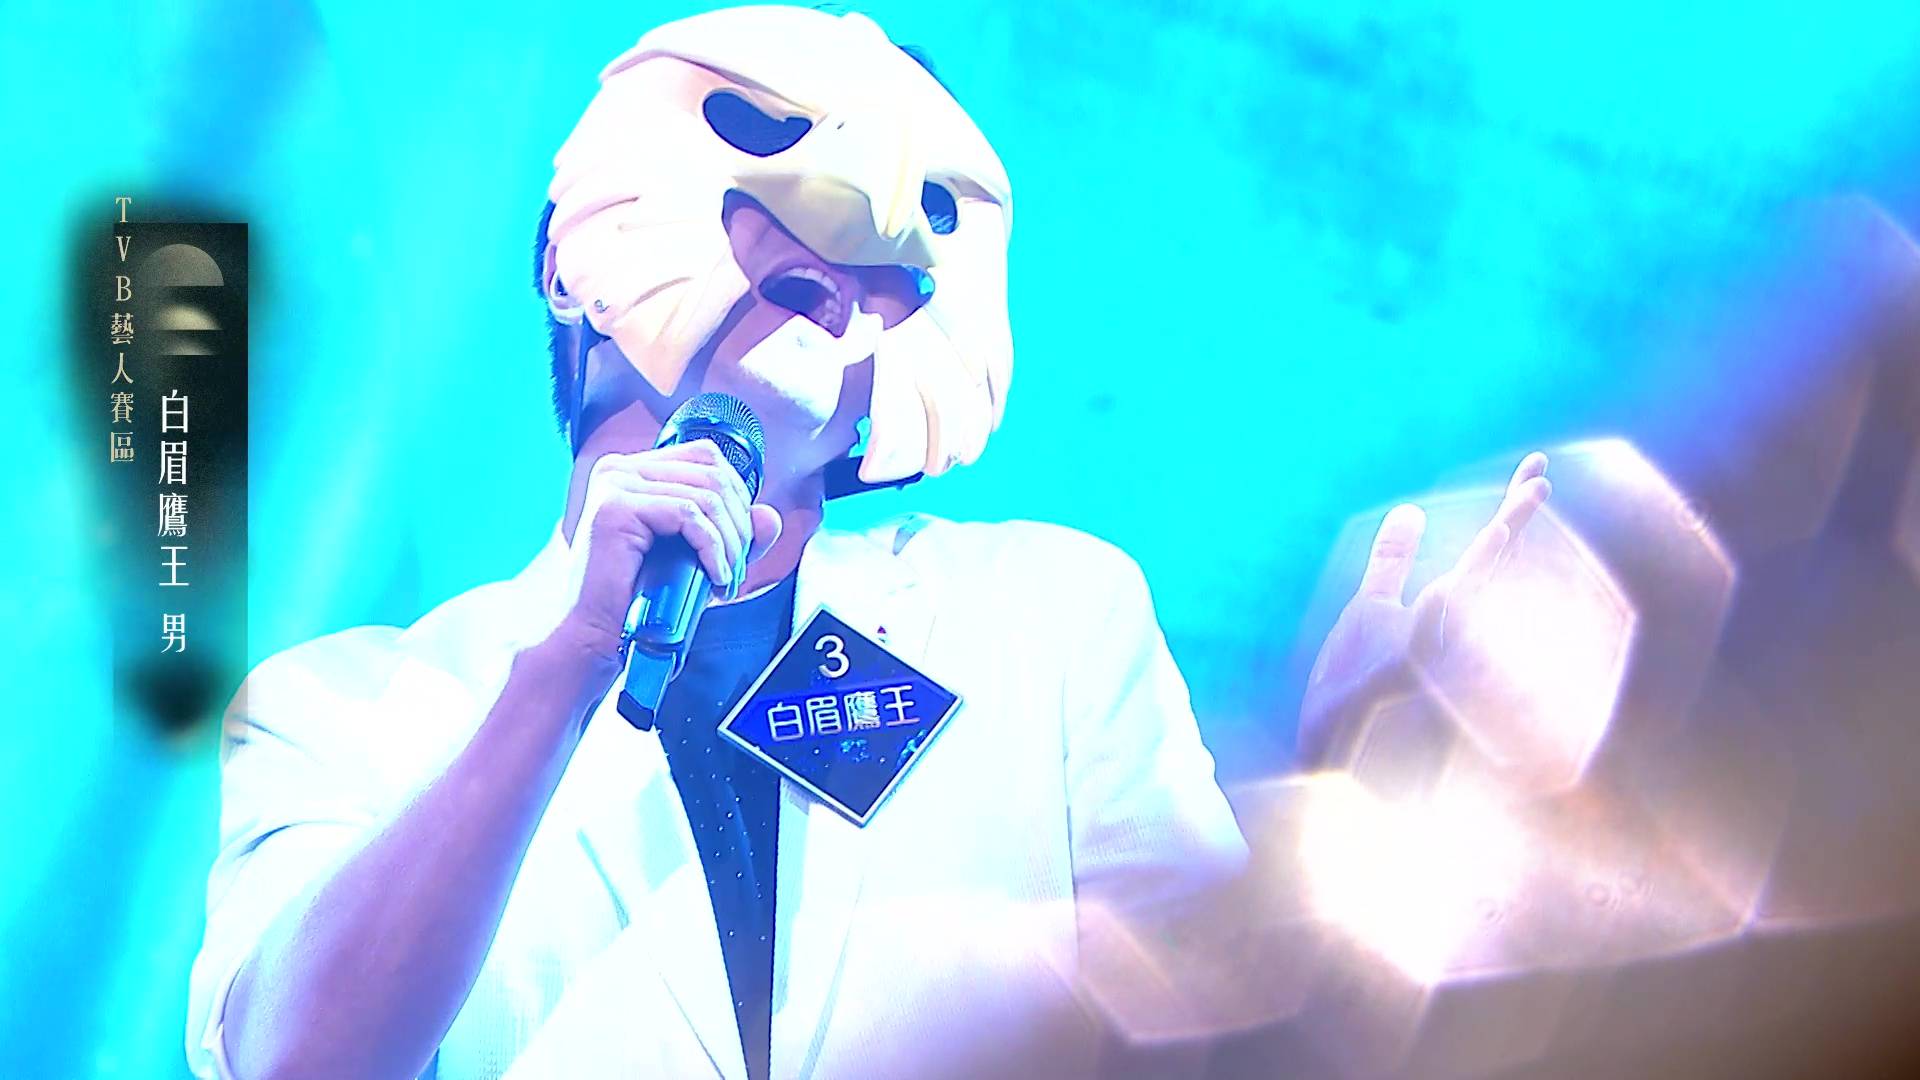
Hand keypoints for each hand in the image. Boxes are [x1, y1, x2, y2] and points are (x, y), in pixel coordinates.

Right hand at [545, 440, 782, 673]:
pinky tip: (714, 577)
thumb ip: (735, 533)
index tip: (739, 541)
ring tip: (726, 577)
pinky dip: (712, 549)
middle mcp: (621, 468)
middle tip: (736, 567)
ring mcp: (615, 483)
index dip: (737, 497)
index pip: (706, 457)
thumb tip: (770, 516)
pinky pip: (688, 515)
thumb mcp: (699, 557)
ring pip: (705, 496)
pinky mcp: (616, 506)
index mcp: (635, 470)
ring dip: (729, 543)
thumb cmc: (641, 598)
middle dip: (739, 525)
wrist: (597, 634)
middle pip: (712, 474)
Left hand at [1296, 453, 1550, 768]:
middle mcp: (1444, 632)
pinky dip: (1434, 624)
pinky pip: (1420, 652)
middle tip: (1540, 482)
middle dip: (1513, 527)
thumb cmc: (1352, 679)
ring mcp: (1425, 661)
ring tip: (1503, 526)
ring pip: (1462, 611)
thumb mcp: (1371, 608)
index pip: (1487, 553)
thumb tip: (1410, 509)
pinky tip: (1445, 594)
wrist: (1325, 742)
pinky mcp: (1392, 684)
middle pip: (1487, 571)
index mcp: (1440, 609)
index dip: (1512, 510)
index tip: (1537, 467)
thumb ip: (1394, 561)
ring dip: (1483, 570)